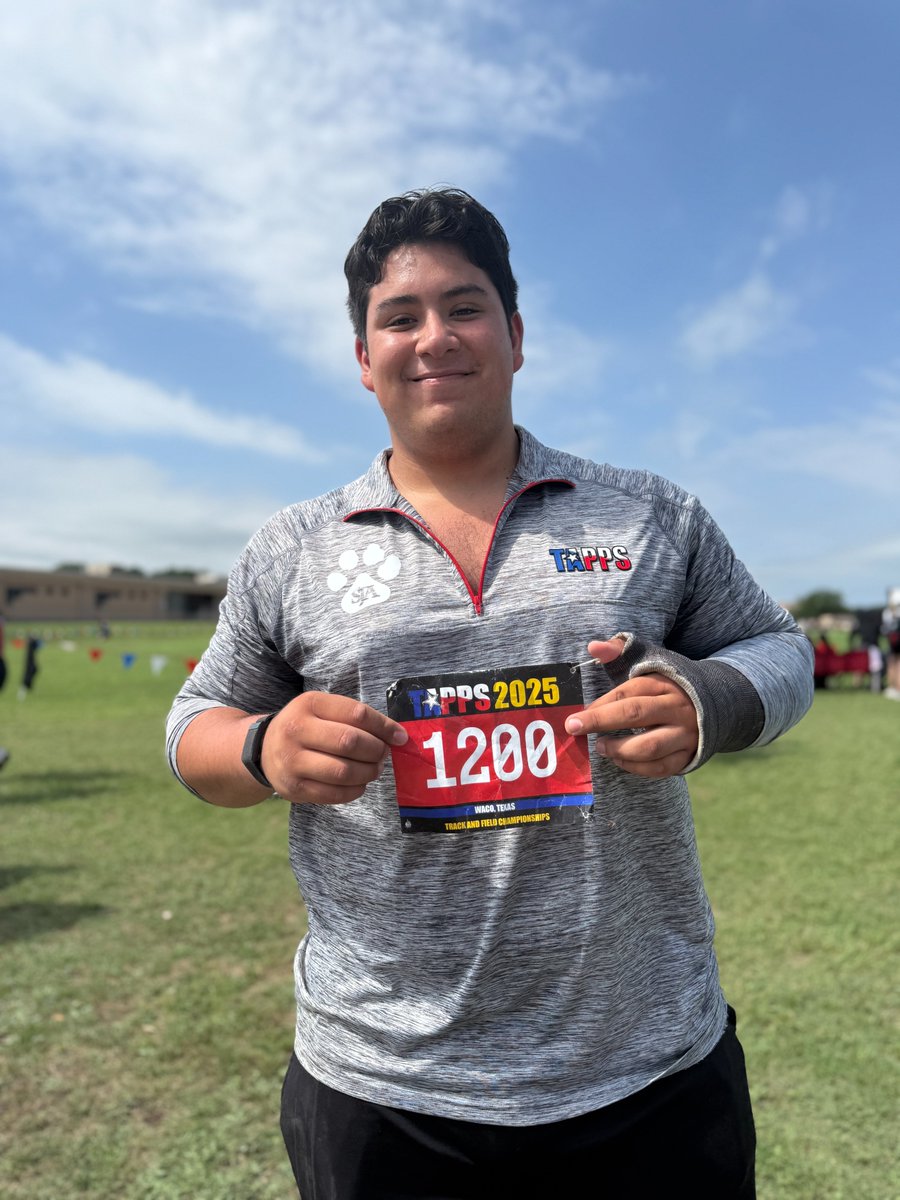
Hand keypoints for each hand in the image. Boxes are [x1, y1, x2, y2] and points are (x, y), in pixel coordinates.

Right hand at [262, 692, 407, 804]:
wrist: (263, 751)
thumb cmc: (306, 727)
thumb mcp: (323, 710)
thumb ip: (356, 718)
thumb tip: (398, 736)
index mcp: (309, 704)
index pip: (357, 714)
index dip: (384, 727)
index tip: (399, 737)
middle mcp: (296, 730)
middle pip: (350, 742)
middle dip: (376, 751)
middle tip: (383, 754)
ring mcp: (292, 761)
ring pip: (344, 771)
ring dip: (368, 772)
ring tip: (373, 769)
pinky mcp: (294, 788)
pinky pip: (334, 794)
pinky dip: (355, 790)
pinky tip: (359, 783)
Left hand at [564, 638, 698, 777]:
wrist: (715, 703)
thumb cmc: (668, 685)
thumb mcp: (648, 662)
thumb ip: (618, 651)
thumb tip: (593, 646)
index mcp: (662, 684)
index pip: (626, 692)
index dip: (599, 704)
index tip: (577, 715)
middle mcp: (675, 708)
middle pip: (635, 715)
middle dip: (601, 721)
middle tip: (575, 728)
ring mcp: (684, 733)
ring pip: (649, 747)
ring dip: (619, 750)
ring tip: (600, 747)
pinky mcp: (688, 755)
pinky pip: (661, 768)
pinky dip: (636, 768)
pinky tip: (619, 760)